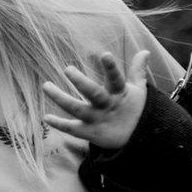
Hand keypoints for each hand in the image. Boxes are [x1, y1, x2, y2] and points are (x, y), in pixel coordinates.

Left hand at [46, 49, 144, 163]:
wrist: (138, 140)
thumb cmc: (134, 109)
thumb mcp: (138, 90)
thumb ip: (138, 71)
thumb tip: (145, 51)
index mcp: (120, 94)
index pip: (116, 79)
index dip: (111, 68)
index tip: (105, 54)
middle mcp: (107, 106)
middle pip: (94, 93)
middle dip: (81, 82)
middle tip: (67, 69)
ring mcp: (98, 120)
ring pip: (77, 109)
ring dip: (60, 99)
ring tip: (46, 86)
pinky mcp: (90, 133)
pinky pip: (72, 129)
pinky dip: (59, 124)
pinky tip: (46, 117)